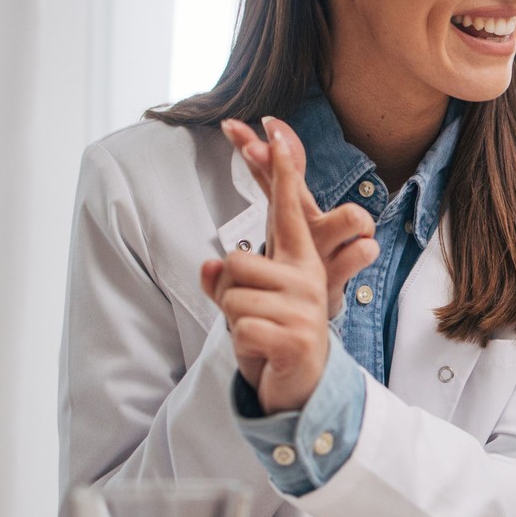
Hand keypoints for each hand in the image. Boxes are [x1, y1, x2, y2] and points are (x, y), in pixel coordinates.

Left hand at [199, 117, 379, 413]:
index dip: (281, 170)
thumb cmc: (273, 336)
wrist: (303, 388)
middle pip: (236, 262)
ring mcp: (305, 308)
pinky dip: (243, 348)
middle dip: (229, 294)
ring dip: (234, 323)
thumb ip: (226, 278)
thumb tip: (208, 267)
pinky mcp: (296, 338)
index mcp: (299, 262)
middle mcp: (307, 278)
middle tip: (252, 316)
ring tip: (259, 335)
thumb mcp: (247, 301)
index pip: (288, 210)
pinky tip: (264, 354)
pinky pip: (241, 330)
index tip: (275, 129)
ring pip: (233, 299)